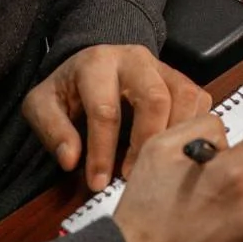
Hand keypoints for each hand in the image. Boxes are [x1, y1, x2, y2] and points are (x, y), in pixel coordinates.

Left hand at [21, 44, 210, 190]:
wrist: (91, 65)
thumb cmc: (68, 89)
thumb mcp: (42, 105)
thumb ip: (52, 130)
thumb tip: (71, 159)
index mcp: (97, 63)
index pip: (105, 109)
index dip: (102, 150)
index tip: (98, 182)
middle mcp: (134, 59)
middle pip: (155, 98)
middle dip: (146, 143)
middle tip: (134, 175)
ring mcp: (162, 66)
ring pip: (184, 96)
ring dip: (175, 136)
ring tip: (158, 165)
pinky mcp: (180, 78)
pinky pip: (199, 99)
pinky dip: (194, 126)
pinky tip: (177, 149)